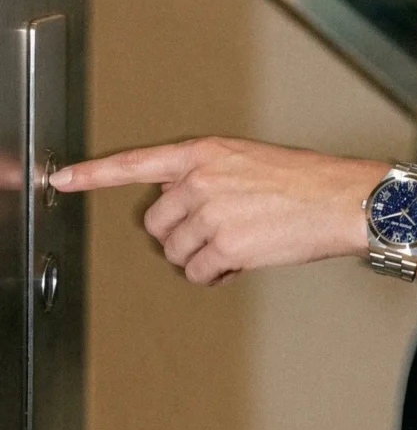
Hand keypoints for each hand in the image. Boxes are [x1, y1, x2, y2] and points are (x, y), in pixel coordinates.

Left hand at [50, 136, 389, 285]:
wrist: (341, 201)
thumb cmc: (306, 182)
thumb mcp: (248, 161)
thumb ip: (207, 176)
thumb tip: (183, 205)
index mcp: (204, 153)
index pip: (136, 162)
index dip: (94, 173)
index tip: (63, 177)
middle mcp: (200, 179)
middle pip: (156, 222)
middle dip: (179, 236)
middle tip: (212, 236)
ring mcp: (210, 213)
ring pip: (174, 252)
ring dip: (199, 258)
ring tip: (234, 248)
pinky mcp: (225, 246)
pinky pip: (197, 273)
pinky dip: (213, 276)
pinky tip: (238, 264)